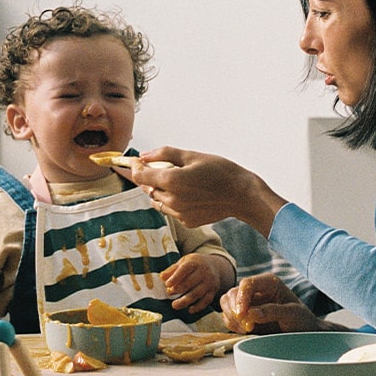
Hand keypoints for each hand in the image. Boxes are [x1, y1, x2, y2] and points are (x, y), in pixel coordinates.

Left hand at [119, 147, 286, 235]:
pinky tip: (189, 193)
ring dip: (160, 190)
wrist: (242, 195)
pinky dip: (173, 201)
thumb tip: (144, 156)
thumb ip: (164, 154)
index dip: (134, 167)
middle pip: (147, 188)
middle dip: (149, 177)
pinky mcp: (187, 221)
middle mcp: (172, 200)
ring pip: (158, 200)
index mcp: (171, 181)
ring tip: (179, 180)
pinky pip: (171, 210)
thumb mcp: (192, 155)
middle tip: (162, 167)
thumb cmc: (221, 171)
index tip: (134, 160)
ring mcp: (179, 213)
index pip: (139, 176)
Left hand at [161, 253, 220, 313]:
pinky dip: (198, 307)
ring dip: (185, 301)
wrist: (214, 266)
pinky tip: (190, 310)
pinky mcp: (213, 291)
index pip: (185, 269)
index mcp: (195, 263)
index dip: (176, 277)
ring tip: (174, 305)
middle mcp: (204, 272)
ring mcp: (209, 282)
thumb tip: (162, 277)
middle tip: (169, 293)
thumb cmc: (194, 265)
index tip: (167, 284)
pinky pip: (206, 301)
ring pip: (197, 293)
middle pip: (191, 282)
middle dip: (178, 289)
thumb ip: (172, 270)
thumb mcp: (184, 262)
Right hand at [219, 273, 325, 334]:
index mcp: (268, 282)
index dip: (241, 298)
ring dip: (231, 317)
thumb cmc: (301, 320)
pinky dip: (231, 323)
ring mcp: (248, 302)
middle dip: (235, 310)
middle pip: (233, 293)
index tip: (241, 315)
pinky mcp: (244, 314)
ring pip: (227, 303)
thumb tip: (250, 313)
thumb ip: (272, 311)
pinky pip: (228, 315)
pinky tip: (244, 331)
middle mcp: (256, 289)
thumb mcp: (292, 314)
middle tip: (245, 327)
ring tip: (246, 329)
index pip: (247, 283)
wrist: (304, 332)